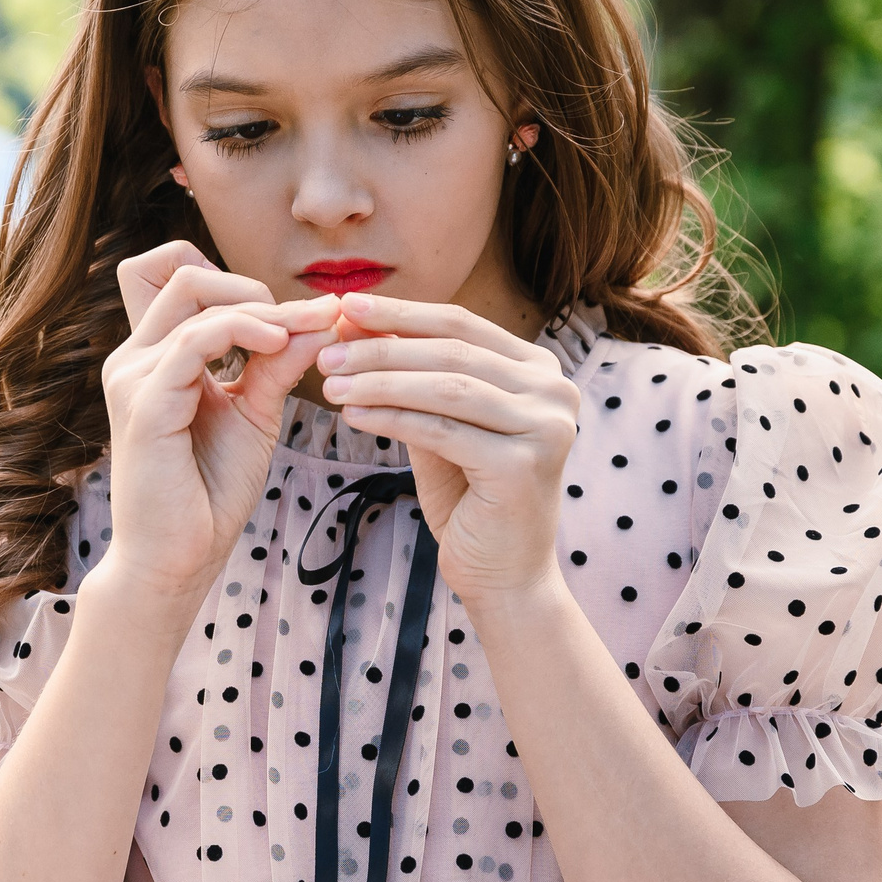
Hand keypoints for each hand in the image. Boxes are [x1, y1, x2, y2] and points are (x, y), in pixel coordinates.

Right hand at [96, 242, 339, 611]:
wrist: (178, 560)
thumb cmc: (209, 493)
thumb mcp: (254, 412)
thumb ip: (277, 361)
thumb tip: (323, 314)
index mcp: (153, 358)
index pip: (173, 275)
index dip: (231, 278)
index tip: (292, 316)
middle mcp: (133, 358)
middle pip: (179, 269)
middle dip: (250, 284)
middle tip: (303, 320)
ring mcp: (132, 377)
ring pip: (193, 295)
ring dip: (260, 305)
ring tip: (307, 330)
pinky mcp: (144, 404)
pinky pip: (194, 340)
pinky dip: (244, 330)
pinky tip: (280, 344)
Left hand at [316, 293, 579, 603]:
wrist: (502, 576)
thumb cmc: (469, 500)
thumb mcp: (440, 427)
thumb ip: (410, 379)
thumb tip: (354, 322)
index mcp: (538, 372)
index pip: (462, 325)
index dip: (401, 312)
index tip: (346, 305)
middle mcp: (555, 391)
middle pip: (452, 352)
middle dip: (382, 347)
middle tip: (326, 349)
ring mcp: (547, 426)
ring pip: (446, 387)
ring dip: (380, 381)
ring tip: (330, 383)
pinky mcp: (524, 464)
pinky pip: (442, 430)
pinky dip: (392, 419)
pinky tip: (352, 415)